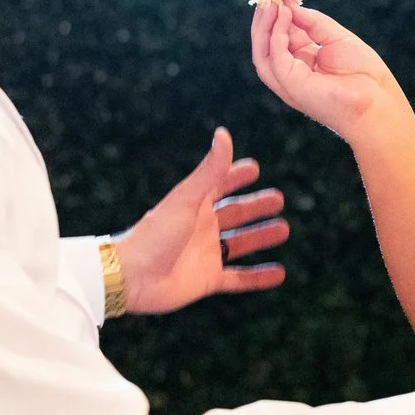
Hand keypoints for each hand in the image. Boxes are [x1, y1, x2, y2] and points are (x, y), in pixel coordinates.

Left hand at [112, 128, 287, 314]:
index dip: (235, 175)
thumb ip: (210, 170)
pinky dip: (259, 277)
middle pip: (234, 214)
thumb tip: (224, 133)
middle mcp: (201, 228)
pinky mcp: (207, 280)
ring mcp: (205, 254)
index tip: (254, 167)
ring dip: (261, 237)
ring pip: (240, 244)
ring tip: (284, 229)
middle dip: (256, 207)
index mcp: (194, 205)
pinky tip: (280, 273)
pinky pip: (238, 278)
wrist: (131, 276)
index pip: (219, 184)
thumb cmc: (155, 233)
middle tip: (279, 199)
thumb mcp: (187, 199)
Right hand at [249, 2, 404, 144]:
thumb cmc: (363, 73)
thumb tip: (288, 5)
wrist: (378, 100)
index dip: (279, 15)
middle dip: (265, 19)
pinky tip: (284, 16)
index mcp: (304, 63)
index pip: (282, 36)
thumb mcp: (336, 37)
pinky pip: (275, 58)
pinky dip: (276, 35)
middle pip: (267, 45)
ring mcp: (289, 82)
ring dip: (263, 26)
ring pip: (263, 53)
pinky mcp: (291, 86)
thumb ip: (311, 22)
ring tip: (270, 2)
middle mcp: (293, 73)